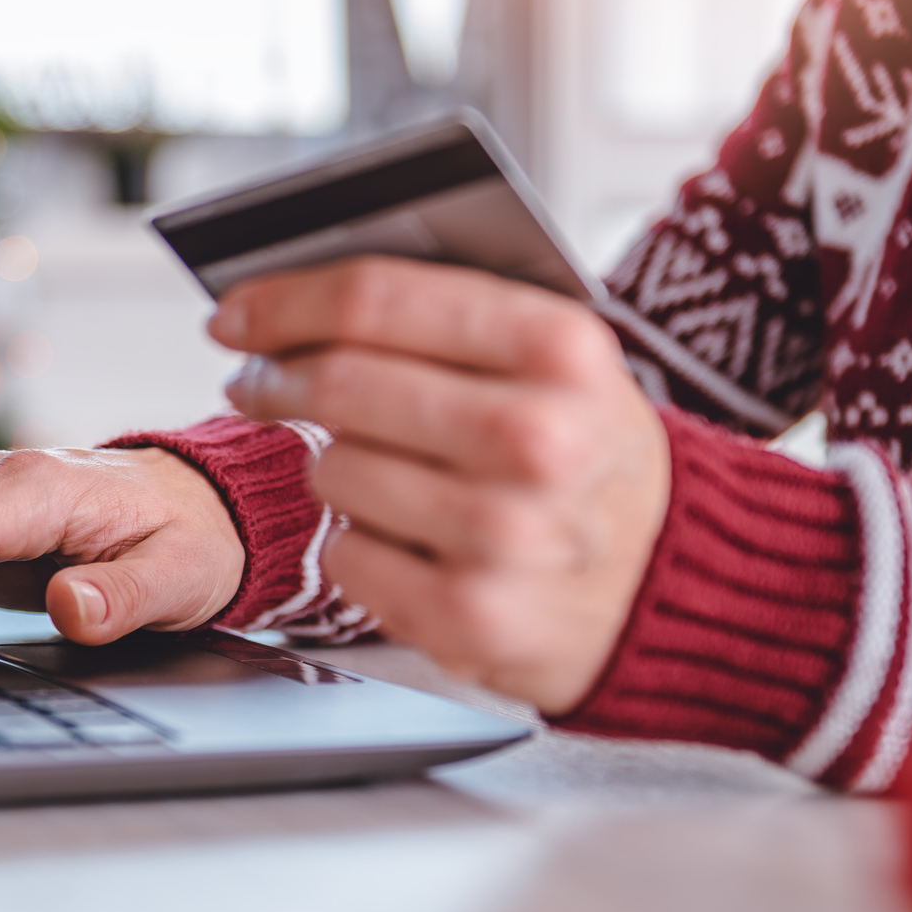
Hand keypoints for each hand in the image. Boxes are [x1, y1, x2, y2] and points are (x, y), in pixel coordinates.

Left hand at [213, 257, 669, 714]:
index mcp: (560, 349)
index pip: (375, 300)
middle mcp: (537, 438)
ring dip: (332, 466)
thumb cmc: (593, 460)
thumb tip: (304, 295)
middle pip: (339, 384)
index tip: (236, 314)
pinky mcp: (469, 616)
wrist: (675, 584)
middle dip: (277, 379)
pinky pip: (345, 557)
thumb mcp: (564, 363)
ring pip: (332, 471)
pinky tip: (403, 538)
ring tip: (378, 469)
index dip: (283, 302)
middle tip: (260, 383)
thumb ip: (452, 316)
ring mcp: (503, 534)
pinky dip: (356, 543)